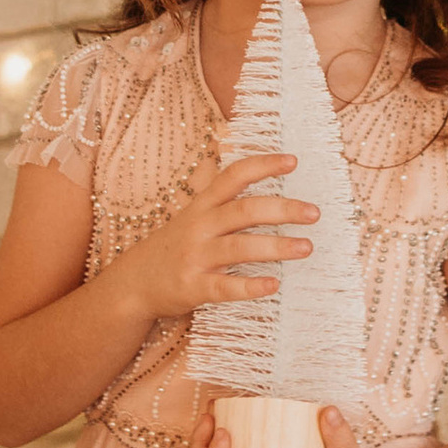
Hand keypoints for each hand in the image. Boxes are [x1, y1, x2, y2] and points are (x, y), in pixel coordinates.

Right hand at [117, 151, 316, 332]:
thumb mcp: (194, 217)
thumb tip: (272, 194)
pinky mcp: (193, 287)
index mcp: (202, 205)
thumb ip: (224, 204)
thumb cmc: (175, 247)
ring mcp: (195, 256)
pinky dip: (250, 286)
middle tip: (314, 212)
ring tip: (306, 247)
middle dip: (282, 209)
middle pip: (244, 210)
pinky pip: (225, 286)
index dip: (263, 165)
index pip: (233, 176)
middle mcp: (199, 226)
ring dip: (276, 246)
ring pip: (239, 247)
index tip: (293, 160)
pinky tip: (274, 285)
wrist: (133, 283)